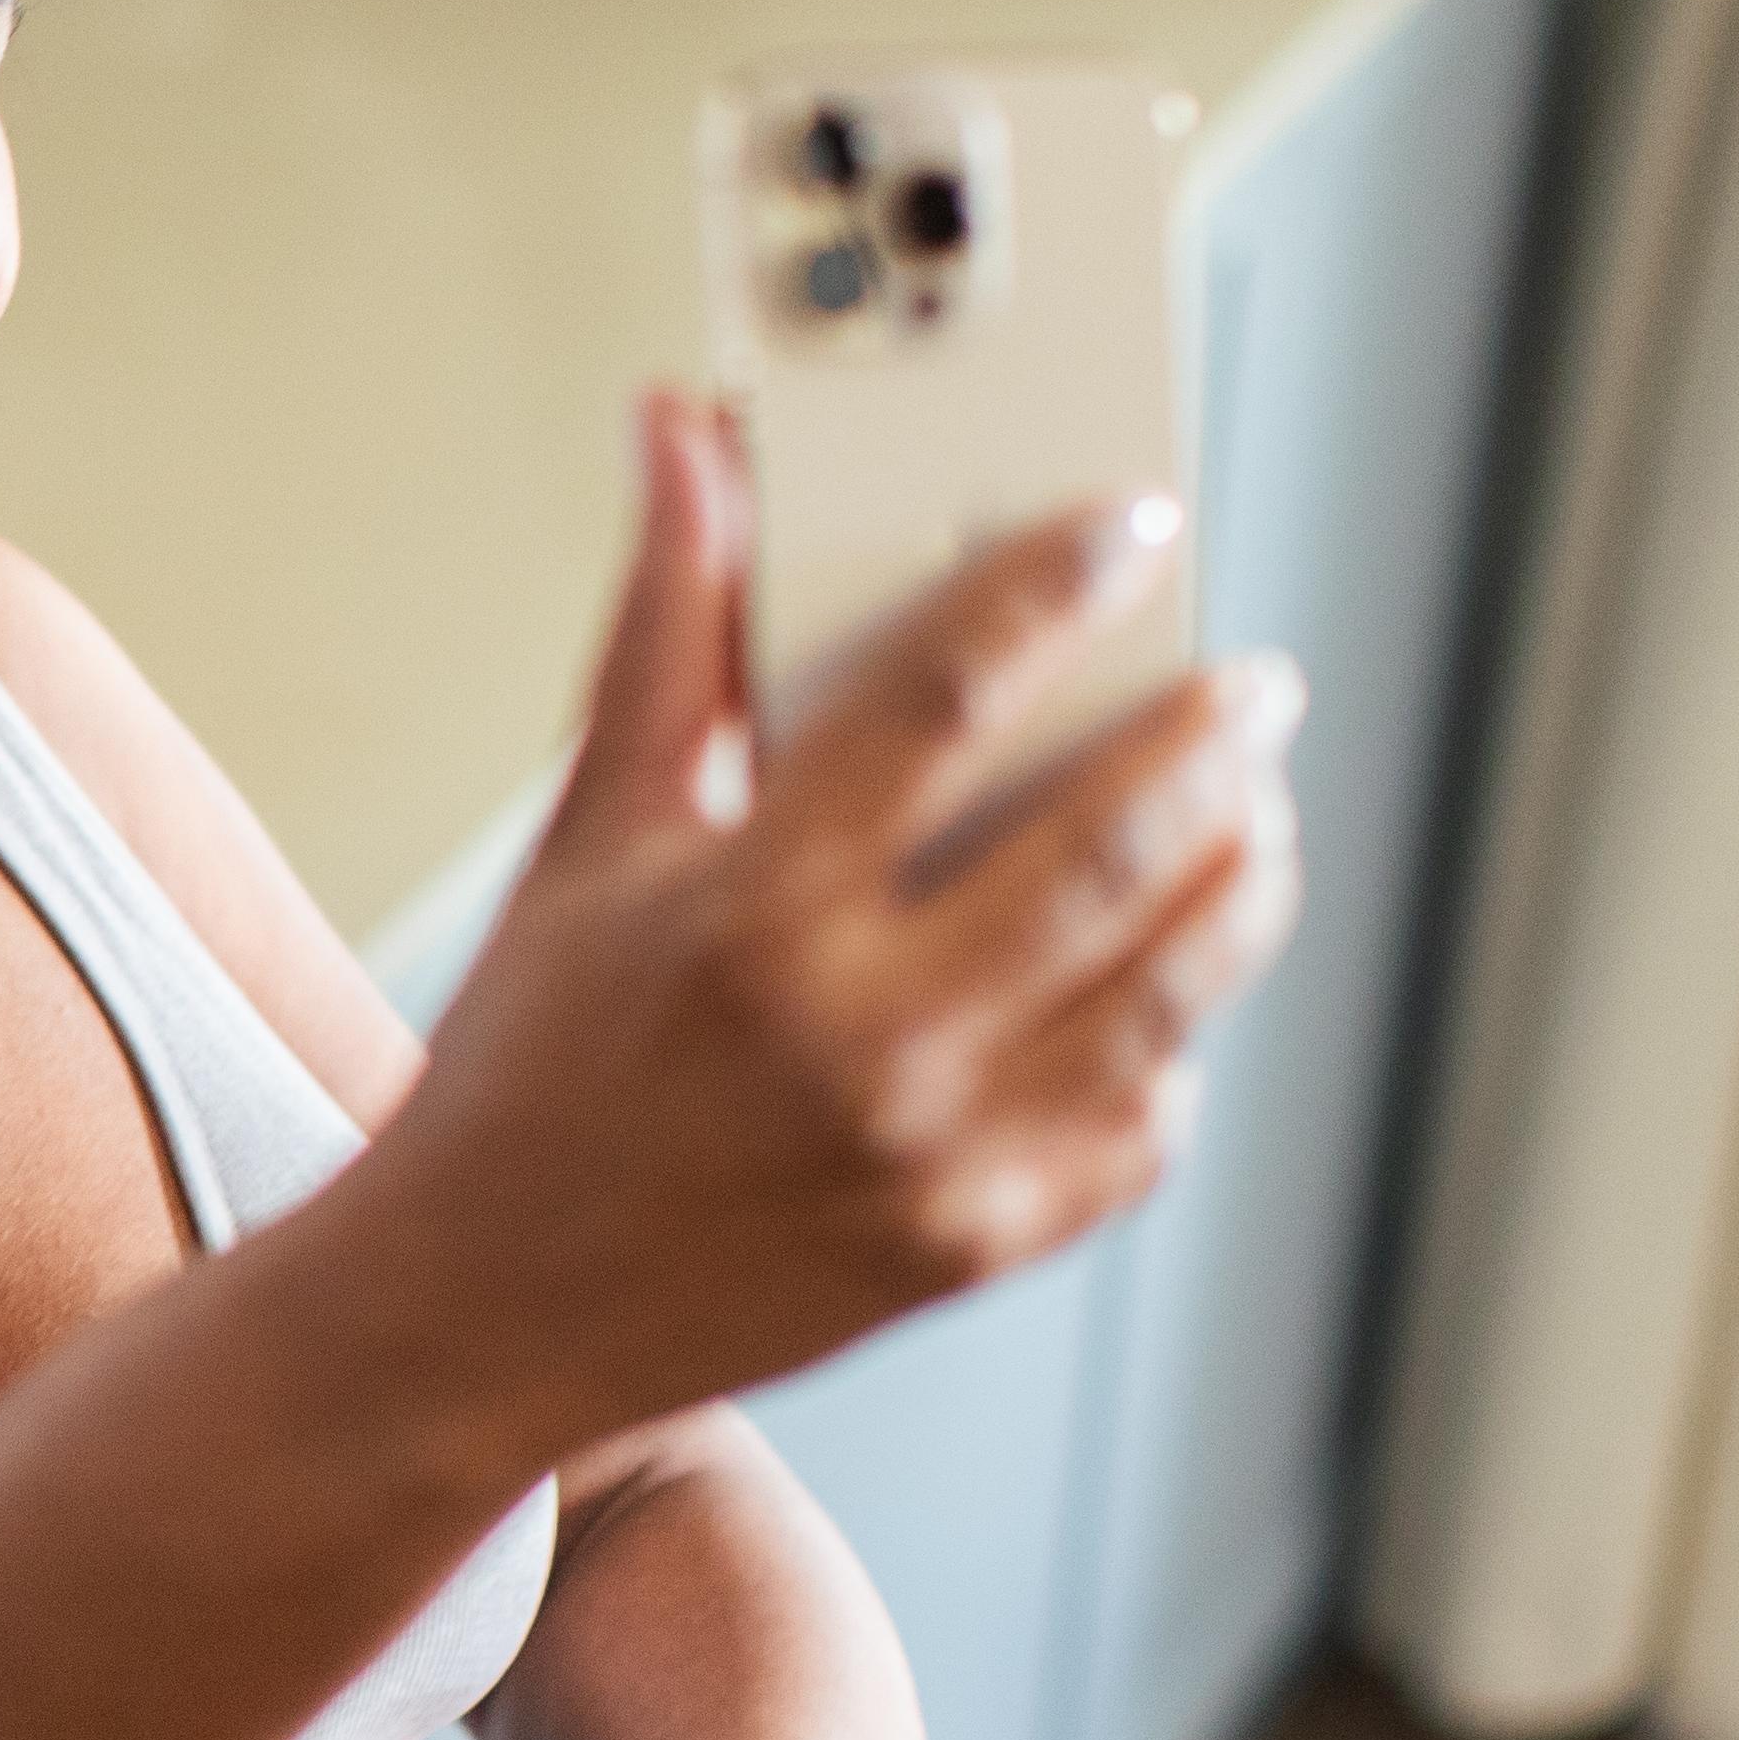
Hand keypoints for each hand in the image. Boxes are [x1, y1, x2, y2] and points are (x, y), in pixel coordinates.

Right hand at [379, 391, 1304, 1438]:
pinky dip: (1176, 1038)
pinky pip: (1143, 1123)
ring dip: (1242, 875)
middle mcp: (856, 1034)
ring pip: (1168, 984)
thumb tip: (682, 432)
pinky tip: (1169, 979)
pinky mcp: (979, 1244)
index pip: (941, 696)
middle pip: (1107, 844)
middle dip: (1213, 738)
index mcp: (748, 911)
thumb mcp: (589, 838)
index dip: (1053, 585)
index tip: (1132, 523)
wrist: (482, 1307)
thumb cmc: (532, 1062)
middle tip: (1253, 684)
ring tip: (1256, 813)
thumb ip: (667, 629)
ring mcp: (934, 1153)